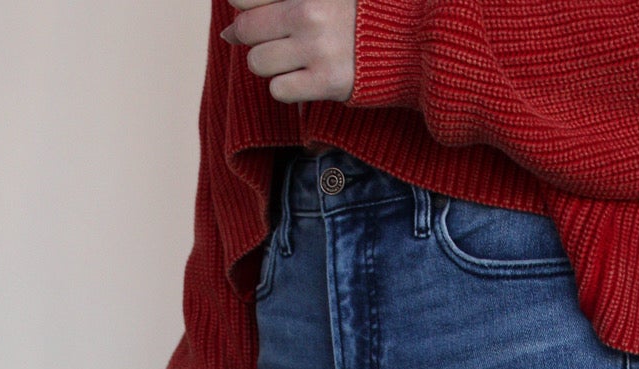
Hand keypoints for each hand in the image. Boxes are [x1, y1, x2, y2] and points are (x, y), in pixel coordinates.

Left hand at [219, 0, 355, 104]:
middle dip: (253, 38)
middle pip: (245, 30)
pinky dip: (287, 87)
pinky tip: (307, 78)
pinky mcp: (325, 82)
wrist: (412, 39)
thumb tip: (226, 33)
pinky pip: (278, 90)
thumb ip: (278, 1)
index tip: (266, 16)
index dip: (247, 9)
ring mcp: (316, 48)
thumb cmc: (362, 12)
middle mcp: (308, 11)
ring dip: (271, 64)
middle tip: (280, 40)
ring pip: (258, 62)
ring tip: (296, 59)